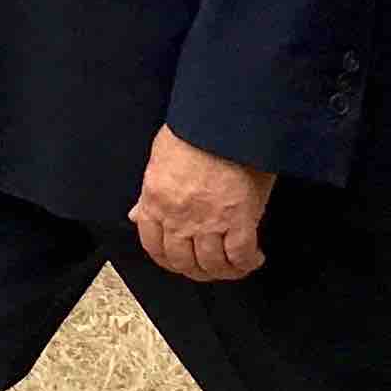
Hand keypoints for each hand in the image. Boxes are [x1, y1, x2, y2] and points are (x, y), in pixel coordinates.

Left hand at [128, 128, 271, 281]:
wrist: (223, 119)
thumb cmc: (193, 129)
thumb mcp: (159, 158)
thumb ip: (148, 193)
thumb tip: (135, 214)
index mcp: (155, 201)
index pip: (153, 245)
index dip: (167, 260)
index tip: (179, 260)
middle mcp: (178, 218)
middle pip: (184, 262)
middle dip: (197, 270)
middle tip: (210, 267)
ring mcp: (208, 222)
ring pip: (212, 264)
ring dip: (224, 271)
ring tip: (235, 265)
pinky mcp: (239, 220)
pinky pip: (241, 256)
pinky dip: (248, 263)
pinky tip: (255, 257)